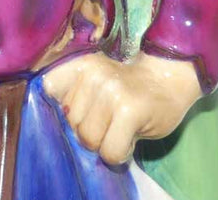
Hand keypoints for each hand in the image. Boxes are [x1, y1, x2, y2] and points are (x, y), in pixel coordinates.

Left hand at [42, 51, 202, 165]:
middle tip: (109, 121)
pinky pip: (110, 151)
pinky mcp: (128, 111)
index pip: (49, 88)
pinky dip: (119, 153)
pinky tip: (129, 139)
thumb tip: (56, 120)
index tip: (82, 108)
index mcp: (80, 63)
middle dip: (87, 130)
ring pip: (89, 140)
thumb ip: (74, 93)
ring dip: (104, 144)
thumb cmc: (128, 85)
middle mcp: (92, 74)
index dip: (63, 107)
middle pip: (70, 123)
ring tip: (119, 129)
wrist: (168, 80)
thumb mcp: (95, 79)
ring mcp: (110, 91)